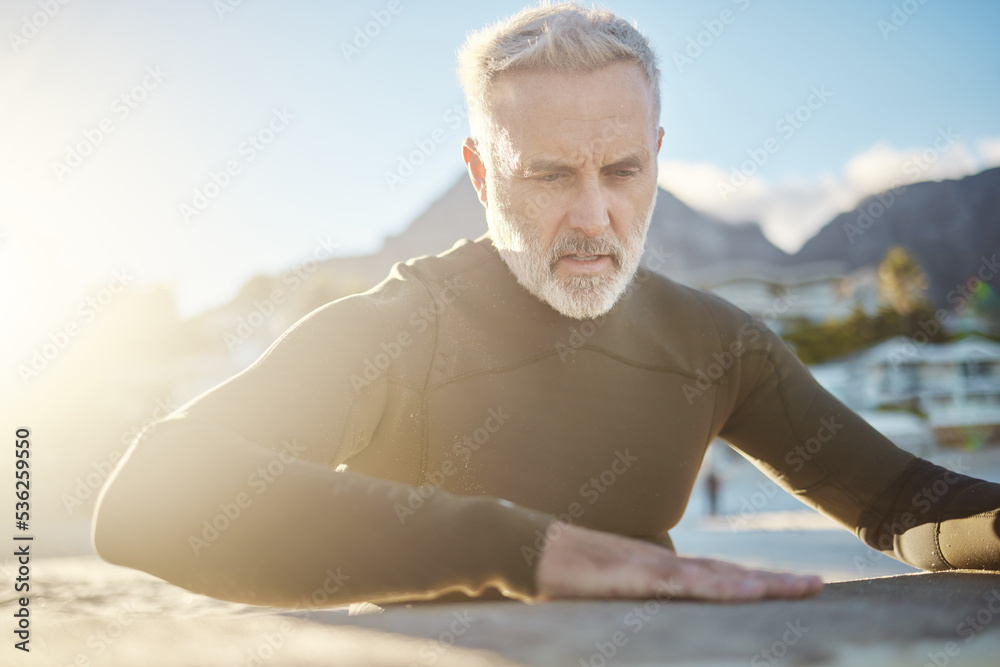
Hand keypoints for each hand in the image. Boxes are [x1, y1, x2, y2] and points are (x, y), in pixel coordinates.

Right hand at [535, 522, 822, 600]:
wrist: (521, 542)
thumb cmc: (554, 569)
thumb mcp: (601, 591)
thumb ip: (628, 598)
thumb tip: (643, 615)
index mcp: (656, 568)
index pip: (715, 576)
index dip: (753, 581)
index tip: (790, 587)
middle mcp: (661, 563)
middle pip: (728, 574)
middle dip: (774, 582)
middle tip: (820, 586)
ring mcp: (649, 567)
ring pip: (718, 577)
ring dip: (762, 583)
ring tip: (804, 588)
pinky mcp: (632, 575)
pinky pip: (685, 584)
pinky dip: (721, 588)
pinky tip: (749, 591)